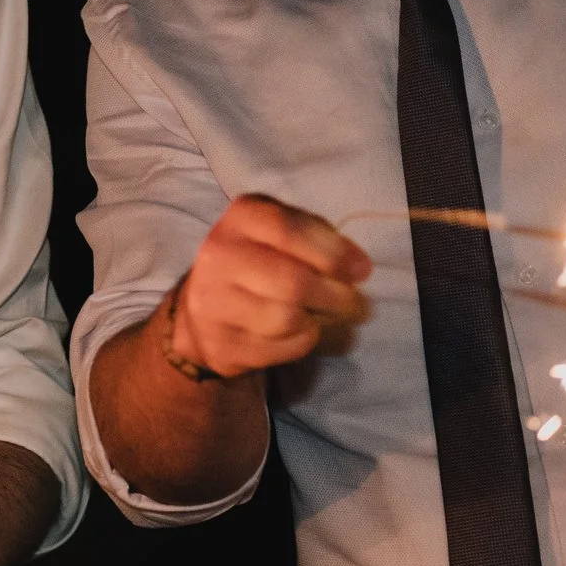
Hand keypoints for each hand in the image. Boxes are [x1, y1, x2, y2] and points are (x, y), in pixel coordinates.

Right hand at [168, 194, 371, 377]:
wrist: (203, 309)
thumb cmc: (259, 261)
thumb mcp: (283, 233)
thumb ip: (320, 239)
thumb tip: (357, 266)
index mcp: (240, 218)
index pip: (289, 230)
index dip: (333, 252)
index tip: (361, 271)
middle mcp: (219, 256)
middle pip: (294, 282)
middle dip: (337, 296)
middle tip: (355, 304)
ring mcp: (213, 302)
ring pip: (289, 319)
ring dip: (320, 319)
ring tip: (325, 314)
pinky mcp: (221, 343)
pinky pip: (282, 347)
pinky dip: (303, 340)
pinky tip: (300, 329)